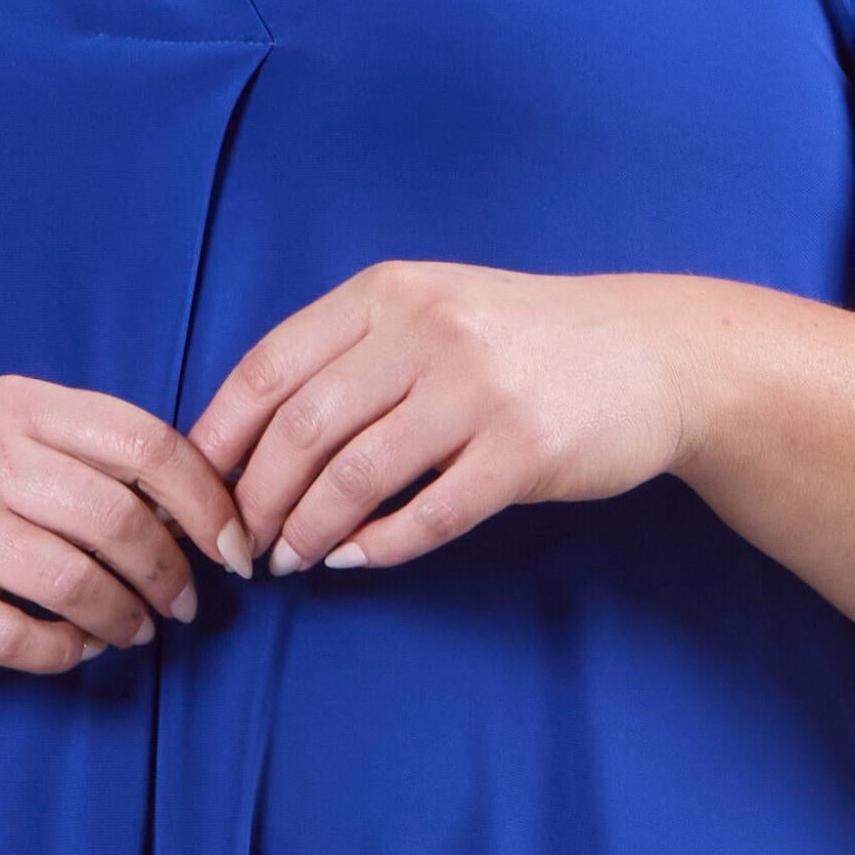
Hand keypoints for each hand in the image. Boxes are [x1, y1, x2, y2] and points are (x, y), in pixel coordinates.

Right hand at [0, 376, 254, 670]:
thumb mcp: (5, 434)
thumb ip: (90, 454)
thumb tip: (200, 507)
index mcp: (16, 405)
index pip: (141, 439)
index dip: (205, 497)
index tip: (233, 545)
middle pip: (117, 517)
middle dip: (171, 571)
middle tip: (186, 603)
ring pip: (74, 582)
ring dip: (125, 617)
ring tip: (135, 630)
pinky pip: (20, 639)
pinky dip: (66, 652)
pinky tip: (76, 647)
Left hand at [184, 263, 691, 575]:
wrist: (655, 354)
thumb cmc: (526, 340)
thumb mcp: (434, 309)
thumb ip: (353, 352)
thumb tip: (252, 436)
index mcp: (389, 294)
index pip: (269, 367)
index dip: (221, 438)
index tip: (200, 489)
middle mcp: (428, 332)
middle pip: (302, 430)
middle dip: (257, 500)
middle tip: (243, 544)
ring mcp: (478, 391)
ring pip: (355, 477)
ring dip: (308, 531)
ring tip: (291, 560)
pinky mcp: (524, 452)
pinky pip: (428, 516)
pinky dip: (380, 547)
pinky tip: (357, 560)